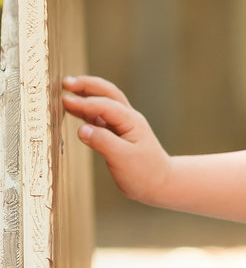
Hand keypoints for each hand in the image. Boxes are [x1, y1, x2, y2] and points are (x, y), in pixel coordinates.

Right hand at [62, 75, 170, 204]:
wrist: (160, 185)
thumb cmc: (144, 174)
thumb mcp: (123, 159)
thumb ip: (103, 142)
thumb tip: (81, 129)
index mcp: (131, 121)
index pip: (105, 105)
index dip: (85, 103)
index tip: (65, 101)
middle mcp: (127, 118)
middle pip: (107, 93)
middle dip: (86, 85)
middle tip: (65, 83)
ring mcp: (122, 124)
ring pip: (102, 101)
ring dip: (85, 93)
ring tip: (65, 88)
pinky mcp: (115, 133)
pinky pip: (98, 116)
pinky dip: (85, 110)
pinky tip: (72, 109)